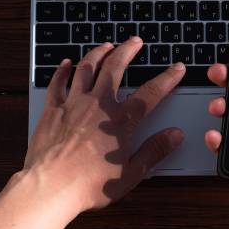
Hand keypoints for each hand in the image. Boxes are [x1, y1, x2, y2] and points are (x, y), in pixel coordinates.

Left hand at [0, 37, 185, 228]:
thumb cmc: (90, 184)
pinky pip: (58, 82)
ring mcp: (74, 104)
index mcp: (121, 120)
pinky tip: (67, 63)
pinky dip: (63, 70)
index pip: (151, 93)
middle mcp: (98, 105)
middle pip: (115, 68)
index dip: (167, 78)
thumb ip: (155, 151)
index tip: (177, 67)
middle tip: (135, 40)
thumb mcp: (131, 173)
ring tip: (106, 45)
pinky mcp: (53, 109)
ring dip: (98, 53)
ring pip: (87, 68)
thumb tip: (175, 135)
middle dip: (128, 50)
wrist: (51, 187)